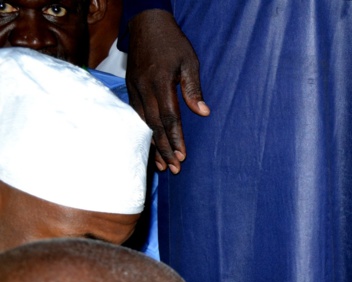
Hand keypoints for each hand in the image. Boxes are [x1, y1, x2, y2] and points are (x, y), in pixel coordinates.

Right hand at [125, 9, 209, 173]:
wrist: (147, 23)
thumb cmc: (173, 43)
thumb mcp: (189, 62)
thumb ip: (193, 89)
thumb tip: (202, 113)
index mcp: (160, 82)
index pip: (169, 117)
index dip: (175, 138)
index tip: (182, 156)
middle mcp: (144, 87)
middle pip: (154, 125)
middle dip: (164, 148)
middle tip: (173, 168)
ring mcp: (134, 87)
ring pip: (142, 122)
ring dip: (152, 144)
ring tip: (161, 164)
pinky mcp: (130, 87)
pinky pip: (135, 115)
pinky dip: (142, 132)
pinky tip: (149, 145)